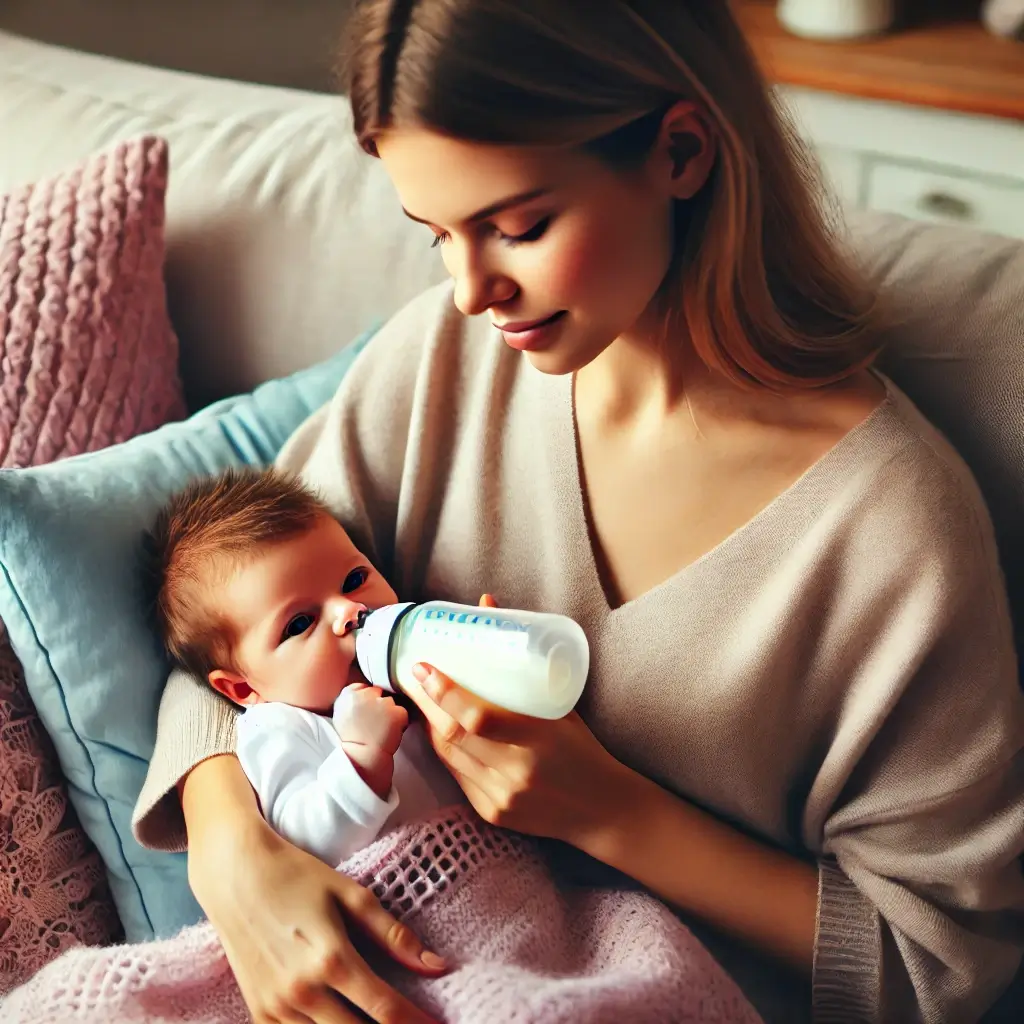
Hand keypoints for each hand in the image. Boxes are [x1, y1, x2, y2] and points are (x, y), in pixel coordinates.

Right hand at [184, 755, 443, 1023]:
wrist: (235, 872)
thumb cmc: (297, 875)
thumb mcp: (350, 894)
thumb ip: (393, 934)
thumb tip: (437, 966)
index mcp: (332, 958)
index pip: (386, 1009)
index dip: (417, 1023)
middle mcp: (303, 991)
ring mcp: (276, 1006)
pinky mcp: (258, 1011)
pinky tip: (339, 1022)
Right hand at [334, 683, 408, 754]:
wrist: (363, 758)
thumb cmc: (352, 739)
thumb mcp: (341, 714)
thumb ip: (351, 700)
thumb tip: (362, 690)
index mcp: (348, 694)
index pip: (364, 687)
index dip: (367, 700)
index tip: (365, 713)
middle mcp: (365, 695)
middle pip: (378, 692)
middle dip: (379, 704)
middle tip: (375, 721)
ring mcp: (383, 703)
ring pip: (391, 702)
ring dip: (390, 712)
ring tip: (382, 728)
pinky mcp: (397, 712)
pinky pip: (402, 713)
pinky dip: (400, 722)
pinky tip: (391, 732)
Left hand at [400, 595, 628, 846]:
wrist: (601, 810)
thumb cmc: (582, 749)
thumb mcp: (560, 707)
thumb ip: (522, 665)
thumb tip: (488, 606)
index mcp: (540, 740)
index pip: (480, 718)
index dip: (446, 692)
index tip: (424, 667)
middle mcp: (516, 772)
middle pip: (455, 736)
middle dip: (426, 702)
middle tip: (412, 674)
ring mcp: (501, 797)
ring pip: (449, 756)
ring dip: (429, 723)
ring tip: (420, 696)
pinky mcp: (492, 813)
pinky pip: (458, 776)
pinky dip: (445, 749)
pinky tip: (439, 728)